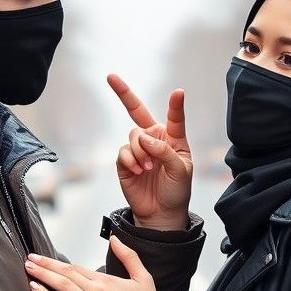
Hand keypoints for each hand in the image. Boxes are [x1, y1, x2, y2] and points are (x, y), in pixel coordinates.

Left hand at [25, 237, 158, 290]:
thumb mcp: (143, 277)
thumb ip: (129, 256)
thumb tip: (115, 238)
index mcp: (106, 280)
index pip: (77, 268)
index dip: (58, 263)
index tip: (44, 258)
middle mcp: (95, 290)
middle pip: (66, 273)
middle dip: (45, 265)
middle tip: (29, 258)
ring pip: (62, 286)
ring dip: (43, 276)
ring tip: (28, 269)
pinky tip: (36, 289)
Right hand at [108, 74, 192, 229]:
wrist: (161, 214)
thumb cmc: (177, 190)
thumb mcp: (180, 170)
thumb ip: (164, 151)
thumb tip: (144, 138)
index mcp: (173, 138)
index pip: (174, 117)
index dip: (175, 105)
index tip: (178, 92)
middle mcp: (154, 139)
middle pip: (137, 111)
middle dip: (123, 93)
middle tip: (110, 77)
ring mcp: (138, 149)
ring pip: (133, 136)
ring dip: (140, 151)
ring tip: (148, 168)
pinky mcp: (125, 162)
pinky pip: (123, 151)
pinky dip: (131, 160)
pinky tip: (139, 171)